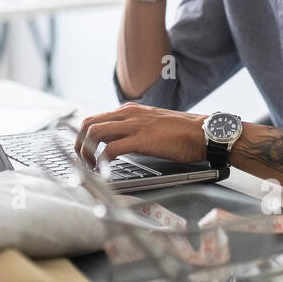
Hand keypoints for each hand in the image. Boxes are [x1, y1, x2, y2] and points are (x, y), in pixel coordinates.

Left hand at [73, 102, 206, 166]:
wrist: (203, 132)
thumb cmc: (182, 132)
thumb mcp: (150, 124)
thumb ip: (132, 129)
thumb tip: (115, 143)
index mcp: (129, 110)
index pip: (95, 118)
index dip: (84, 137)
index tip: (84, 153)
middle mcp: (128, 114)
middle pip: (88, 123)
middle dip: (79, 144)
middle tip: (82, 162)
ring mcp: (134, 125)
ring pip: (94, 133)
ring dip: (87, 152)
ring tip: (91, 168)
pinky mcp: (141, 139)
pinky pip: (110, 149)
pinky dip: (102, 161)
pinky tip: (104, 171)